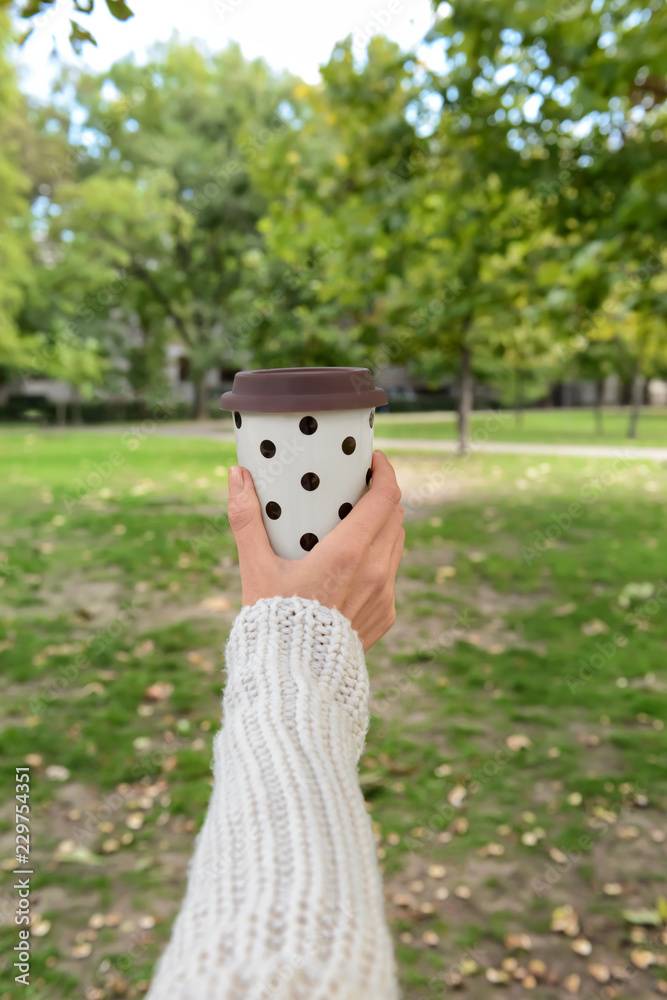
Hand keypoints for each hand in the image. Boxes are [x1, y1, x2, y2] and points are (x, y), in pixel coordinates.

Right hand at [227, 450, 404, 650]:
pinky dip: (377, 558)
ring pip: (395, 543)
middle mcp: (375, 572)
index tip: (373, 459)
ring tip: (355, 519)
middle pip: (394, 516)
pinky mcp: (386, 615)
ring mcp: (385, 595)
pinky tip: (353, 561)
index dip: (385, 471)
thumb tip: (236, 474)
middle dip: (381, 495)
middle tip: (357, 485)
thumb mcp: (255, 567)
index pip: (386, 498)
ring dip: (382, 525)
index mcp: (349, 553)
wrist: (294, 681)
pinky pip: (390, 574)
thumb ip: (246, 518)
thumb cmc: (272, 622)